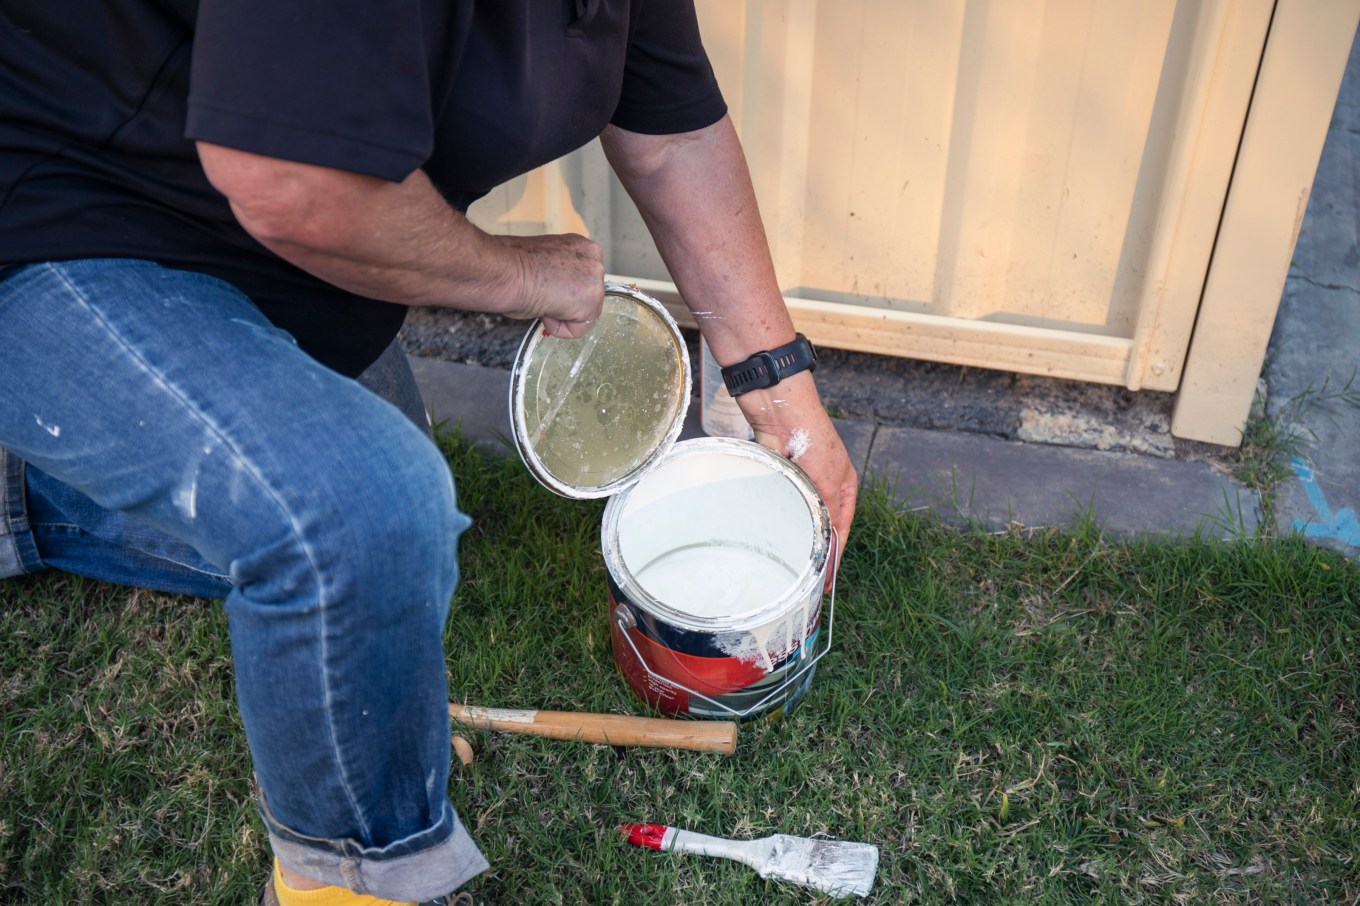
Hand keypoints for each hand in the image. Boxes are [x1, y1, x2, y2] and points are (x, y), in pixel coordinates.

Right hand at [489, 233, 605, 338]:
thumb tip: (559, 291)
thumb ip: (562, 275)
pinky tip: (545, 307)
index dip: (562, 292)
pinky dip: (558, 327)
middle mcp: (594, 258)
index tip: (546, 287)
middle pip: (588, 298)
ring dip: (561, 314)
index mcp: (582, 246)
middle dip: (565, 304)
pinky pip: (577, 329)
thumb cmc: (513, 266)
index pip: (583, 281)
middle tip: (542, 293)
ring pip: (584, 315)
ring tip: (543, 297)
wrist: (503, 271)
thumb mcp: (547, 264)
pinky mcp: (591, 302)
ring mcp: (595, 280)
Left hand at [738, 373, 857, 570]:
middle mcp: (824, 487)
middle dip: (813, 550)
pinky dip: (775, 519)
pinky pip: (778, 504)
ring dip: (792, 536)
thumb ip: (828, 513)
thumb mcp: (828, 481)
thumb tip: (829, 544)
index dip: (834, 558)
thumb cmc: (812, 437)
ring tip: (785, 565)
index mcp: (845, 487)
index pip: (842, 531)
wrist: (779, 408)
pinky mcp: (778, 476)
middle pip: (820, 526)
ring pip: (797, 517)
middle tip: (802, 580)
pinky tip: (769, 537)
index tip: (825, 584)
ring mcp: (800, 482)